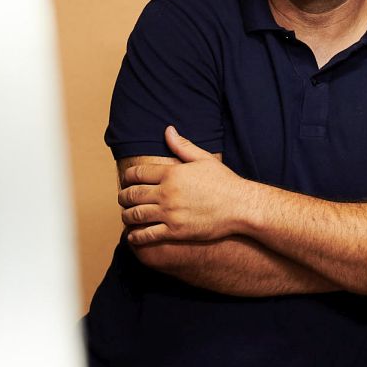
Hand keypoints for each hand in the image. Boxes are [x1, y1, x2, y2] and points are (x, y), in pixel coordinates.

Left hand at [119, 126, 247, 245]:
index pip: (137, 173)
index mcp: (172, 173)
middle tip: (123, 198)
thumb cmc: (225, 182)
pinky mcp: (175, 231)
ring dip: (126, 215)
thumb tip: (168, 130)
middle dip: (123, 196)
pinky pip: (147, 234)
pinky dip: (135, 235)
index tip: (126, 180)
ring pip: (135, 214)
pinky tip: (133, 235)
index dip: (128, 177)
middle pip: (132, 194)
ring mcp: (170, 213)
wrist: (242, 207)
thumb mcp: (205, 159)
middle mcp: (167, 193)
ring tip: (126, 215)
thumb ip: (183, 146)